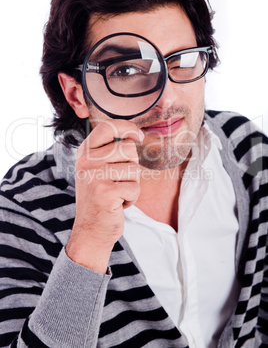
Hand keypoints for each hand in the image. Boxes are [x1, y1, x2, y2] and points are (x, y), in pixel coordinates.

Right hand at [65, 119, 143, 272]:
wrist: (91, 230)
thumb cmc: (100, 198)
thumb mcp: (97, 170)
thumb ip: (109, 152)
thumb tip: (134, 135)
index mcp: (84, 153)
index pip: (107, 127)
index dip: (127, 127)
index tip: (138, 136)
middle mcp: (86, 162)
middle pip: (128, 148)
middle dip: (132, 166)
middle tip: (120, 181)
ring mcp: (95, 177)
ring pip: (134, 169)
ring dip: (132, 185)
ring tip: (117, 194)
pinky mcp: (106, 192)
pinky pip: (135, 188)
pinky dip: (132, 199)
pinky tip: (118, 205)